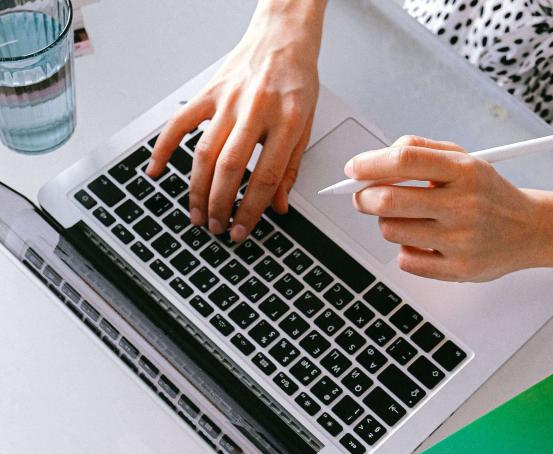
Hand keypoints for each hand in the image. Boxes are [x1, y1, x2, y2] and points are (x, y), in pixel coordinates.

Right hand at [147, 1, 323, 241]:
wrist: (283, 35)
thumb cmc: (296, 80)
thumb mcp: (306, 125)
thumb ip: (289, 167)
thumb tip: (278, 204)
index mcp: (287, 121)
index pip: (264, 177)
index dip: (251, 210)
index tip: (242, 230)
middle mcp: (256, 110)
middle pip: (230, 168)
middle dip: (220, 205)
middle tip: (216, 227)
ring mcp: (228, 100)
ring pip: (204, 152)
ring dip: (197, 189)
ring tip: (198, 214)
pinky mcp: (208, 92)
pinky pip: (180, 123)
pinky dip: (164, 147)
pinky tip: (157, 170)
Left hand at [348, 136, 544, 281]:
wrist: (529, 230)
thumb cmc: (486, 193)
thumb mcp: (463, 159)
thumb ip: (420, 150)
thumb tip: (376, 158)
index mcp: (464, 171)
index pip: (404, 159)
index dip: (369, 164)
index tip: (352, 168)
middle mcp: (463, 205)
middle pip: (388, 200)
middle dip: (362, 197)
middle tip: (360, 197)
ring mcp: (461, 240)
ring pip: (390, 230)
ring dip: (386, 223)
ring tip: (405, 218)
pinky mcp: (457, 269)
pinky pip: (405, 260)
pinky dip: (405, 249)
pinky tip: (423, 241)